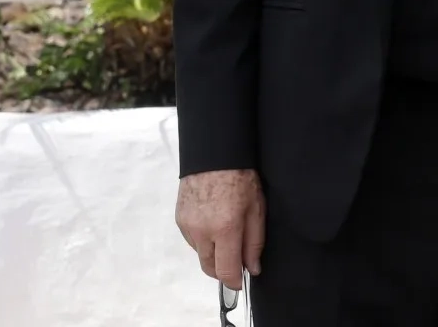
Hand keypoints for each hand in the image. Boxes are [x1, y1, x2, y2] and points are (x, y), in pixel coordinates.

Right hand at [175, 169, 265, 284]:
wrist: (214, 155)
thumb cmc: (240, 177)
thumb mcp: (257, 209)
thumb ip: (254, 242)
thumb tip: (252, 267)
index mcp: (225, 229)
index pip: (225, 270)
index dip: (234, 281)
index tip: (241, 281)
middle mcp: (202, 231)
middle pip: (209, 267)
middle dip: (223, 270)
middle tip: (237, 261)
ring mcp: (187, 226)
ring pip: (200, 254)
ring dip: (213, 253)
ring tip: (227, 234)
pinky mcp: (179, 220)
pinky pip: (192, 240)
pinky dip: (204, 240)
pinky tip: (214, 224)